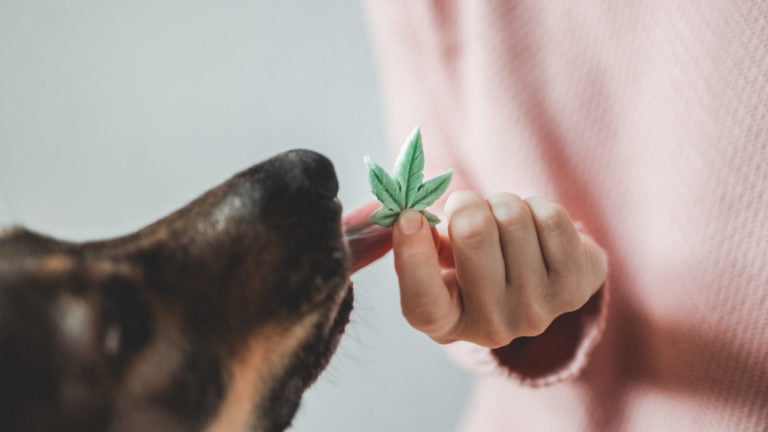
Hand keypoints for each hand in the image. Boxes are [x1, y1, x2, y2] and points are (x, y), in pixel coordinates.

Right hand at [392, 191, 606, 347]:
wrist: (538, 278)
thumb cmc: (472, 261)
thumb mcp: (436, 259)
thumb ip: (413, 240)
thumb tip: (407, 214)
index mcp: (445, 323)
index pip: (423, 303)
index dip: (413, 257)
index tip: (409, 217)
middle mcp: (491, 328)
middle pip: (474, 235)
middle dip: (467, 203)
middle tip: (467, 206)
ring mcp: (537, 312)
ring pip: (513, 217)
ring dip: (503, 203)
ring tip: (502, 221)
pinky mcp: (575, 287)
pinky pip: (550, 217)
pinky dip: (537, 207)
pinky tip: (534, 228)